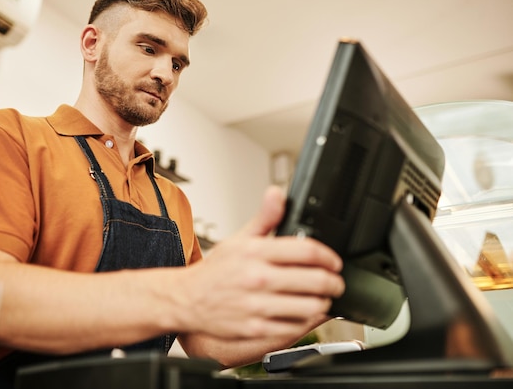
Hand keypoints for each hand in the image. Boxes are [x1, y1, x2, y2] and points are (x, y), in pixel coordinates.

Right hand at [179, 185, 344, 339]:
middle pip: (316, 280)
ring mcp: (257, 305)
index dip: (329, 257)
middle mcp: (258, 278)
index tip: (334, 262)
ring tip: (321, 299)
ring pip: (310, 306)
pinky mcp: (256, 328)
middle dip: (334, 282)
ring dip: (323, 303)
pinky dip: (306, 322)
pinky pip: (295, 328)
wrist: (187, 299)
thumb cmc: (215, 271)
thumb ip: (264, 218)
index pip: (308, 251)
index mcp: (255, 252)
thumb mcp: (239, 239)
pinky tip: (304, 314)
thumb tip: (277, 194)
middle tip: (335, 283)